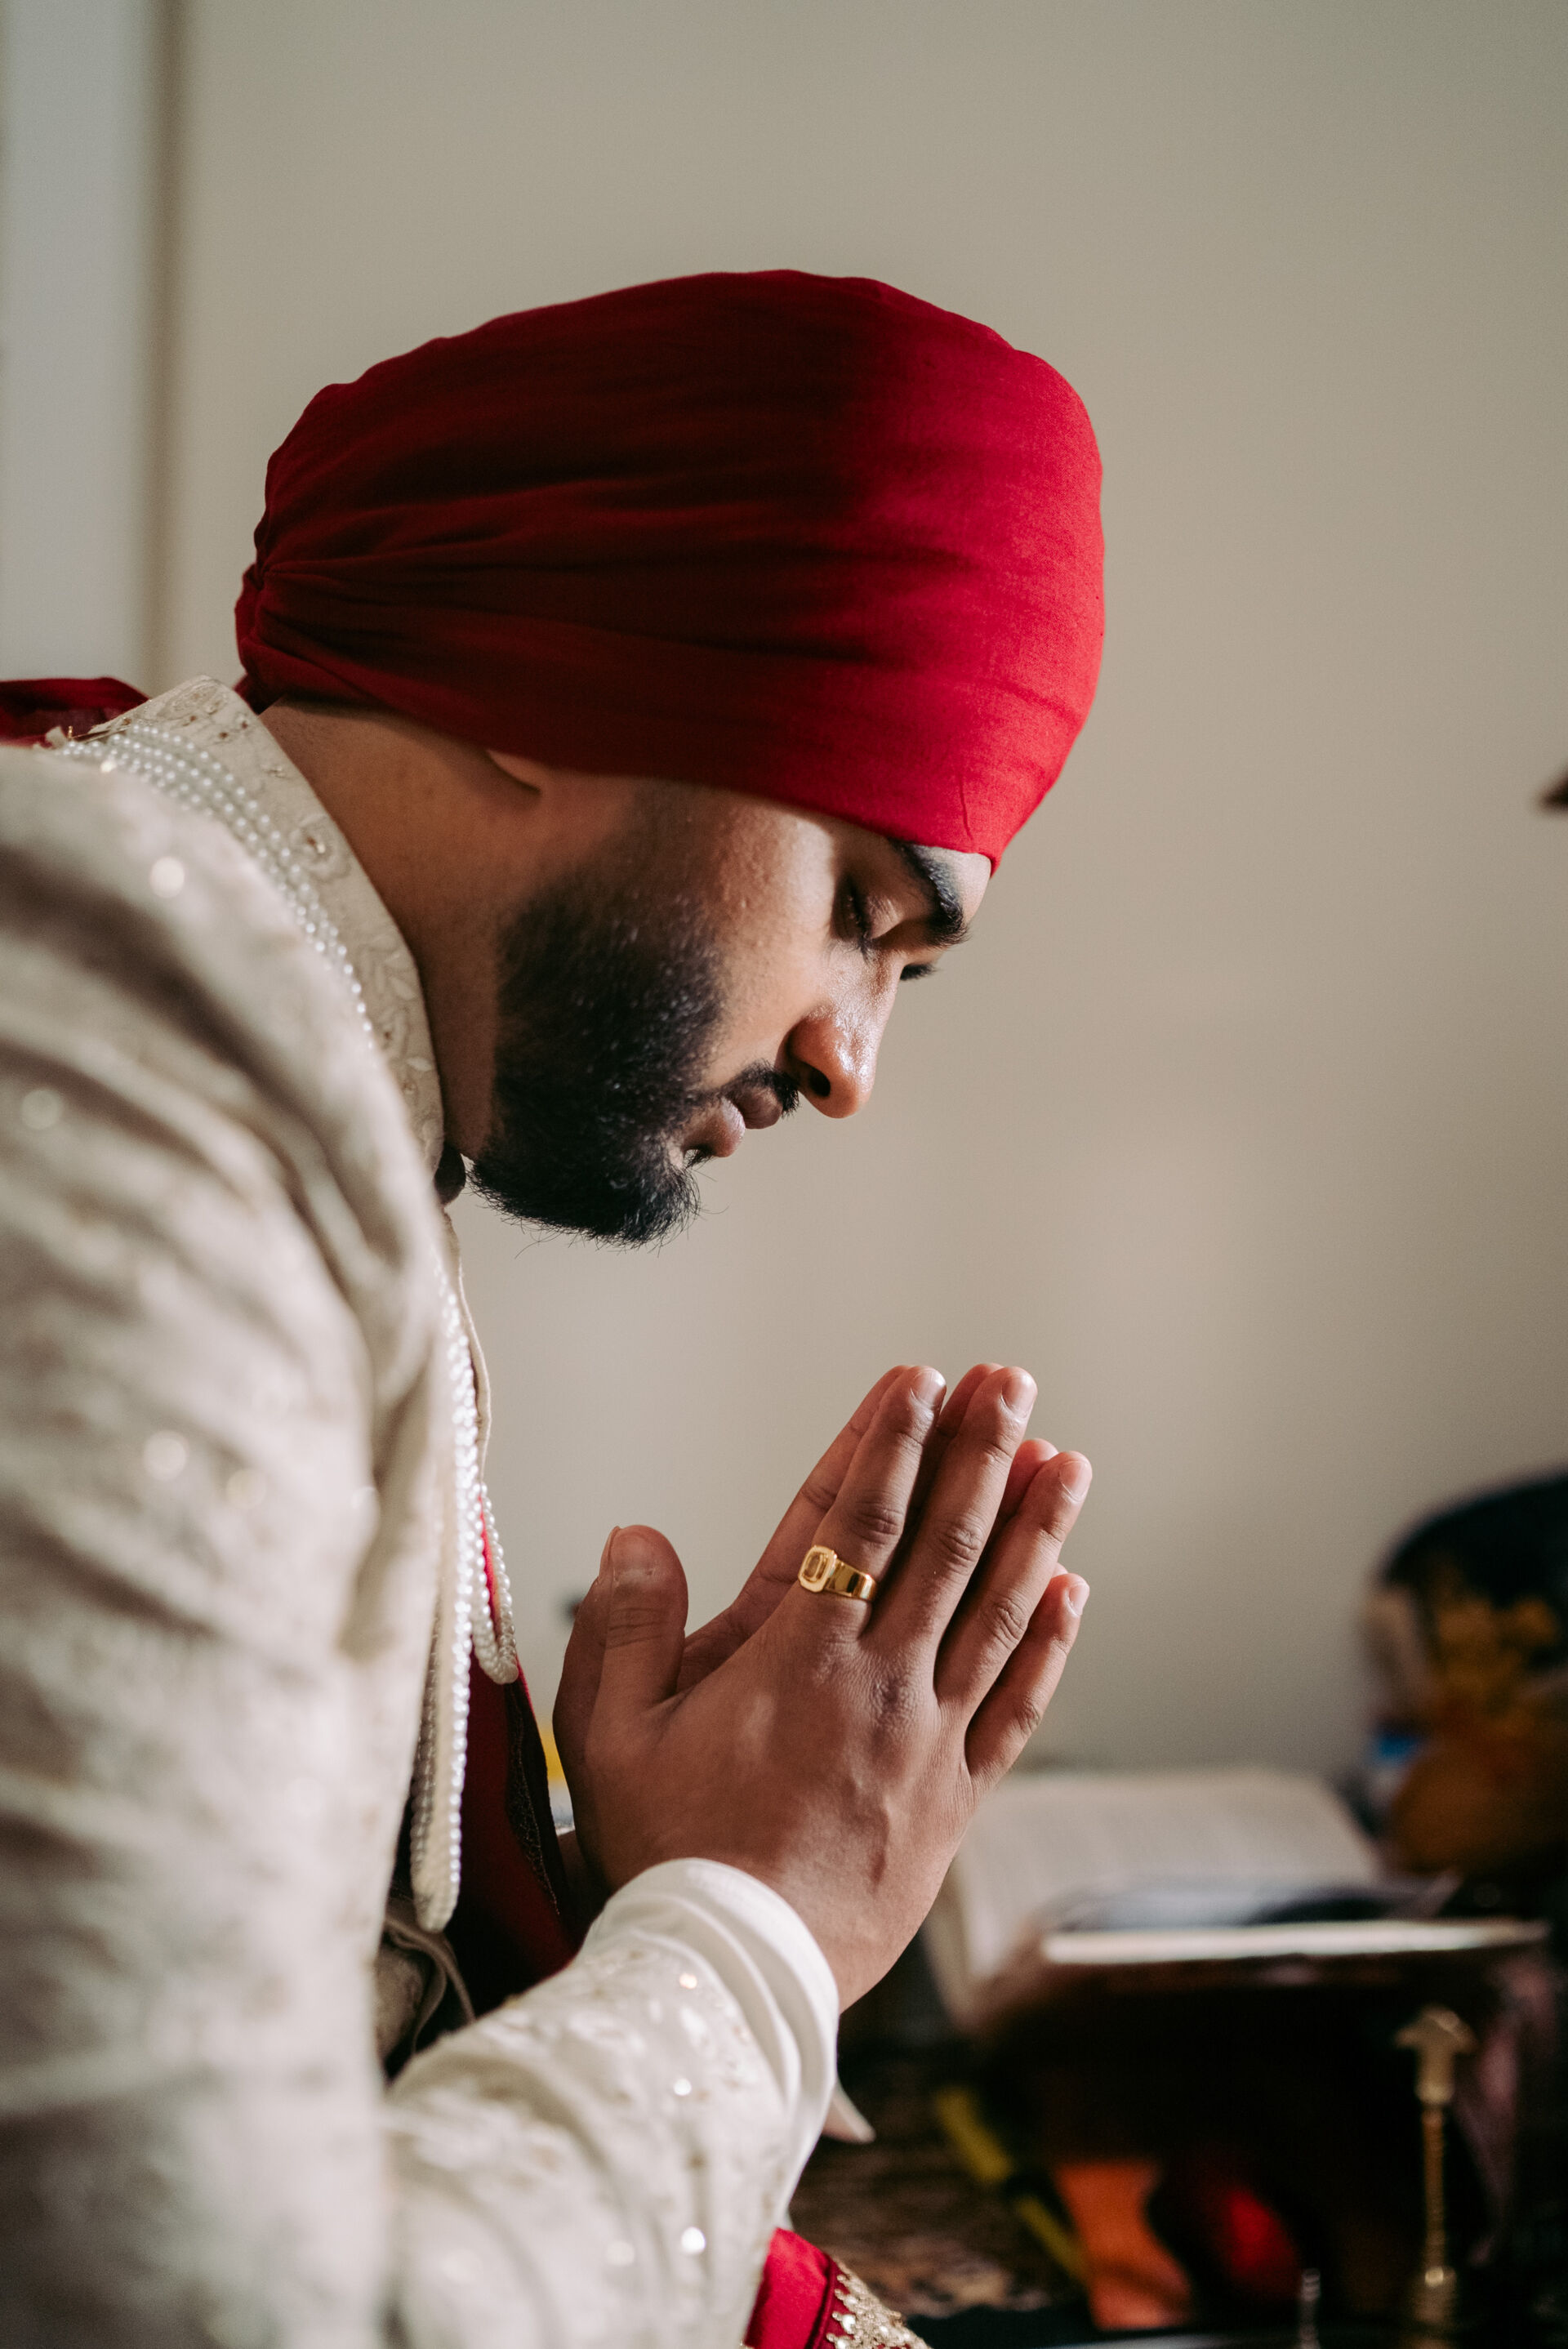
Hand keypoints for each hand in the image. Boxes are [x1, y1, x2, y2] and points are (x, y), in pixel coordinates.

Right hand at [556, 1365, 1089, 2003]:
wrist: (735, 1977)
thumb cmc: (665, 1856)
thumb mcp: (609, 1736)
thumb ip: (624, 1625)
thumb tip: (639, 1532)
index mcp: (796, 1660)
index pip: (855, 1524)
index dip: (892, 1445)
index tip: (921, 1381)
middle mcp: (877, 1686)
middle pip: (943, 1546)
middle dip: (978, 1454)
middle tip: (1011, 1382)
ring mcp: (926, 1741)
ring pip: (994, 1611)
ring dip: (1034, 1528)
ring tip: (1065, 1460)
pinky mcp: (955, 1801)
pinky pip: (1016, 1707)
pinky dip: (1047, 1645)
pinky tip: (1070, 1592)